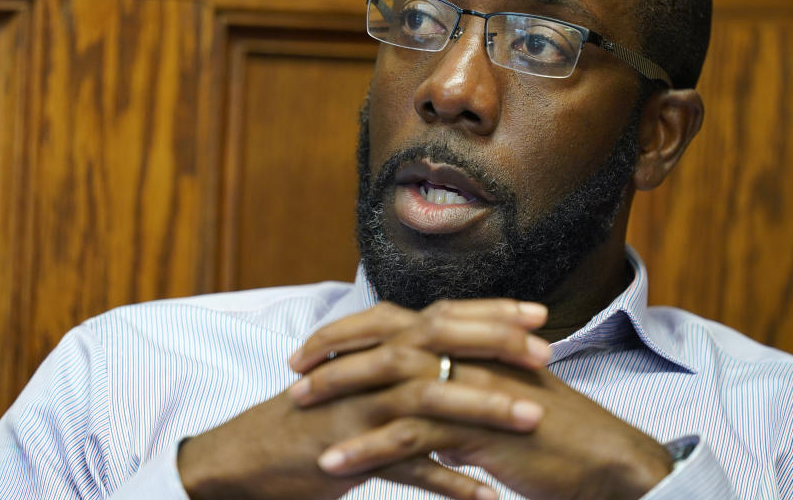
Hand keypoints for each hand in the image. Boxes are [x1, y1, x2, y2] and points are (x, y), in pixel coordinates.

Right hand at [178, 301, 551, 498]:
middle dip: (497, 343)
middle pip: (441, 342)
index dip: (491, 311)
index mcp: (377, 345)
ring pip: (432, 399)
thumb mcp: (353, 378)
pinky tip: (486, 497)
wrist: (245, 456)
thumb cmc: (307, 417)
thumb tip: (444, 352)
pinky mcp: (351, 451)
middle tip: (546, 351)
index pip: (442, 315)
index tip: (538, 312)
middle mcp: (371, 366)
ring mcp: (361, 407)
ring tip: (535, 419)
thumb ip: (396, 359)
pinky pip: (408, 467)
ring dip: (486, 408)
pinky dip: (449, 482)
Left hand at [293, 300, 672, 499]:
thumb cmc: (558, 431)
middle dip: (335, 352)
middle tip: (293, 371)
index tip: (317, 344)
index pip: (402, 318)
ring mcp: (471, 388)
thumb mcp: (507, 394)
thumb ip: (469, 384)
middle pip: (387, 338)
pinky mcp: (475, 430)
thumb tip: (434, 390)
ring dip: (338, 395)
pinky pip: (408, 436)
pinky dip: (365, 448)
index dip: (355, 328)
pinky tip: (332, 463)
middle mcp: (470, 353)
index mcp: (474, 340)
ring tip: (297, 409)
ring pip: (390, 382)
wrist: (607, 460)